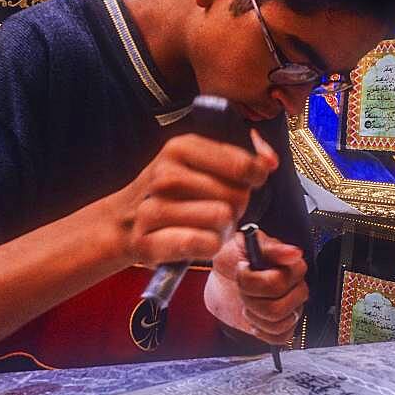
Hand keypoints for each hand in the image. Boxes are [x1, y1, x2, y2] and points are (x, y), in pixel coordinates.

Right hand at [117, 130, 277, 265]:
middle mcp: (166, 175)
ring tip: (208, 227)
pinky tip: (200, 242)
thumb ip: (240, 157)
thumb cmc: (173, 194)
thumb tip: (271, 161)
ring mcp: (153, 209)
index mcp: (180, 148)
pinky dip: (210, 246)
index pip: (243, 164)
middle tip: (221, 210)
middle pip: (236, 195)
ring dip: (224, 229)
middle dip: (237, 207)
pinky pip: (203, 243)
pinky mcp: (149, 242)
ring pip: (221, 218)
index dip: (255, 178)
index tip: (250, 183)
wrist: (123, 222)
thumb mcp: (199, 163)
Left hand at [206, 229, 308, 344]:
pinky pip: (280, 337)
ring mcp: (293, 308)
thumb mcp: (245, 244)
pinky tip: (254, 318)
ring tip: (248, 301)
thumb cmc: (235, 258)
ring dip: (254, 314)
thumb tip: (293, 253)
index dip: (251, 281)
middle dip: (250, 299)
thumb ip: (270, 248)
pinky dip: (261, 331)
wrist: (223, 277)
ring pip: (277, 324)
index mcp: (293, 266)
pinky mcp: (285, 325)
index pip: (276, 285)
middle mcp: (298, 288)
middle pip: (276, 309)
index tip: (242, 268)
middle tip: (243, 287)